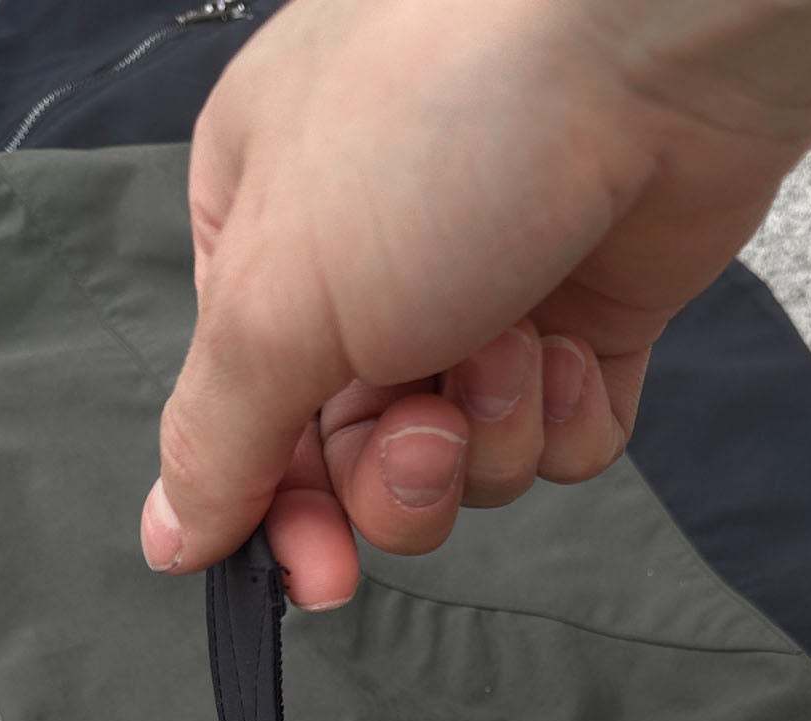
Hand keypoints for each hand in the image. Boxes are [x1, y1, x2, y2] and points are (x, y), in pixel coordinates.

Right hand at [141, 0, 810, 606]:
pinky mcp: (590, 325)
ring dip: (492, 431)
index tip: (319, 576)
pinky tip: (579, 346)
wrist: (643, 43)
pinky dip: (570, 416)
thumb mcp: (276, 297)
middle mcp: (366, 278)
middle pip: (361, 466)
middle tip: (428, 429)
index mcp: (259, 246)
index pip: (250, 431)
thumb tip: (167, 538)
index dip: (284, 517)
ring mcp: (485, 301)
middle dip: (401, 474)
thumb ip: (217, 436)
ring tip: (515, 343)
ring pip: (471, 464)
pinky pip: (563, 444)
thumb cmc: (433, 131)